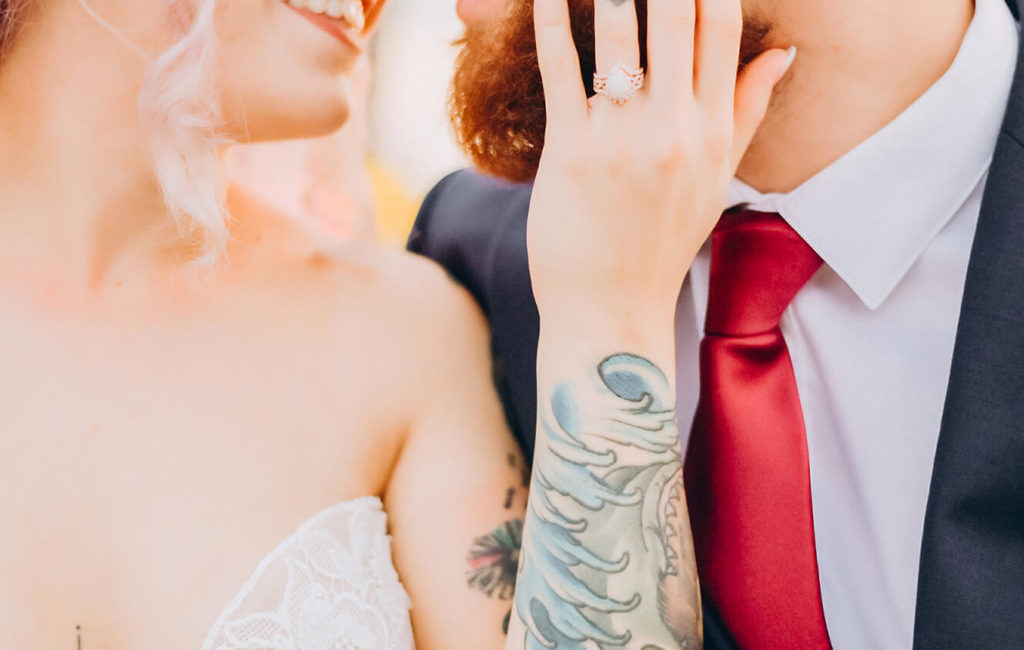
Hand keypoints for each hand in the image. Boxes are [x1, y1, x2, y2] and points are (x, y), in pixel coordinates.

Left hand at [527, 0, 793, 325]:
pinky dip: (549, 23)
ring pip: (618, 35)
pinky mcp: (569, 153)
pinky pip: (560, 71)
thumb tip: (784, 52)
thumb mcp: (716, 181)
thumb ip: (745, 111)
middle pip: (677, 17)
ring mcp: (621, 141)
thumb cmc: (660, 242)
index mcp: (713, 133)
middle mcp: (674, 130)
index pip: (724, 29)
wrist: (610, 307)